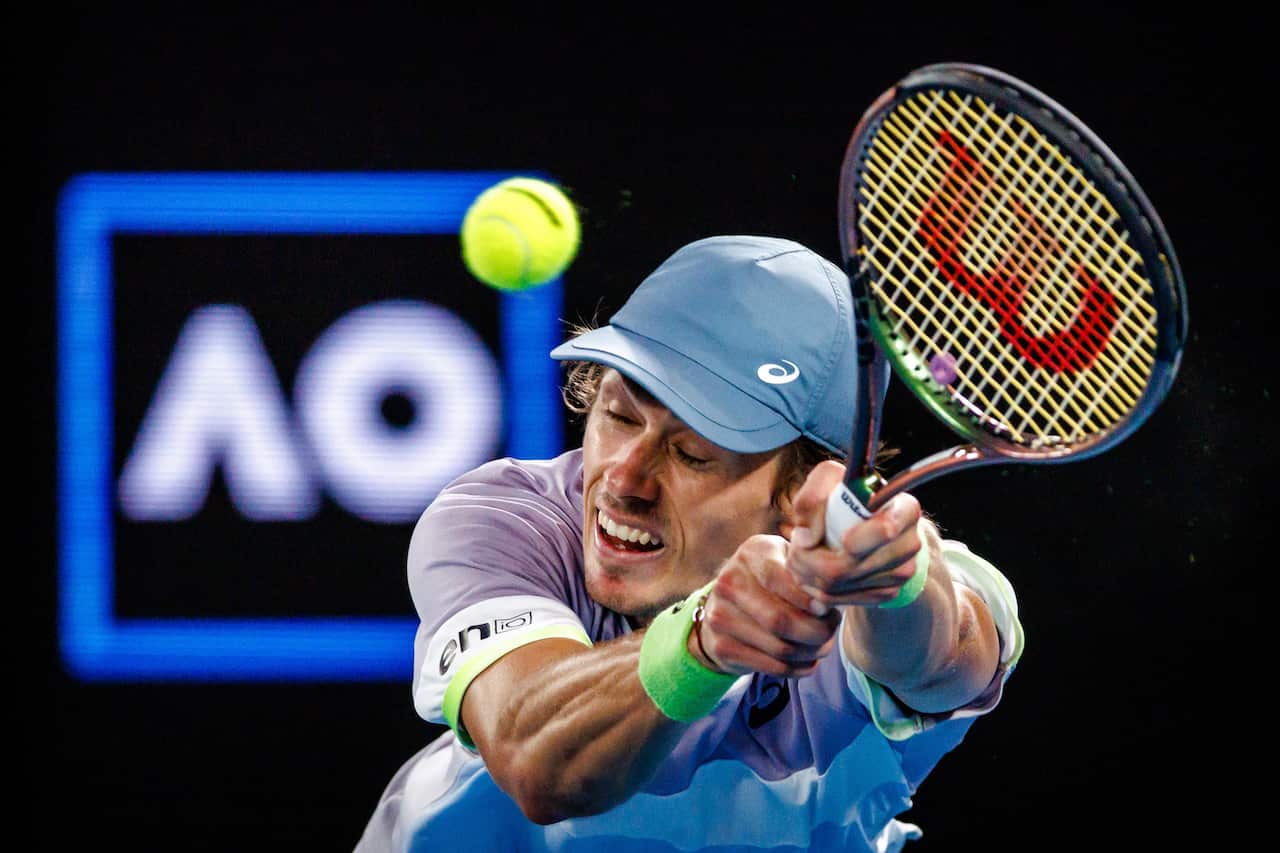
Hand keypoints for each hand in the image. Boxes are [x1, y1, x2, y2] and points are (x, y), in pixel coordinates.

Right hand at [691, 534, 841, 677]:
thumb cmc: (770, 578)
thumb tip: (826, 600)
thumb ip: (804, 571)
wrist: (725, 605)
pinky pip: (770, 666)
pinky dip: (797, 668)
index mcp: (750, 555)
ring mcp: (720, 617)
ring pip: (779, 647)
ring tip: (823, 645)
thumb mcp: (785, 560)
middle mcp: (728, 583)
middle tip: (831, 631)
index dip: (808, 600)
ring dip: (810, 652)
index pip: (781, 580)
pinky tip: (808, 660)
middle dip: (815, 631)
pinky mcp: (722, 647)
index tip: (827, 610)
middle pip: (779, 619)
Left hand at [785, 461, 933, 608]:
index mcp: (905, 509)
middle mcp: (910, 543)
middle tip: (796, 546)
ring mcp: (901, 572)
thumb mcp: (828, 481)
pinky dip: (817, 588)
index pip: (885, 530)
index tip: (825, 536)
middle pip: (851, 565)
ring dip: (807, 573)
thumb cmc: (845, 497)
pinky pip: (840, 599)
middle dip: (809, 558)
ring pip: (839, 584)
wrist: (864, 523)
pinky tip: (812, 571)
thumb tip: (807, 538)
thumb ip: (812, 498)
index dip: (852, 539)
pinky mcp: (887, 593)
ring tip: (800, 555)